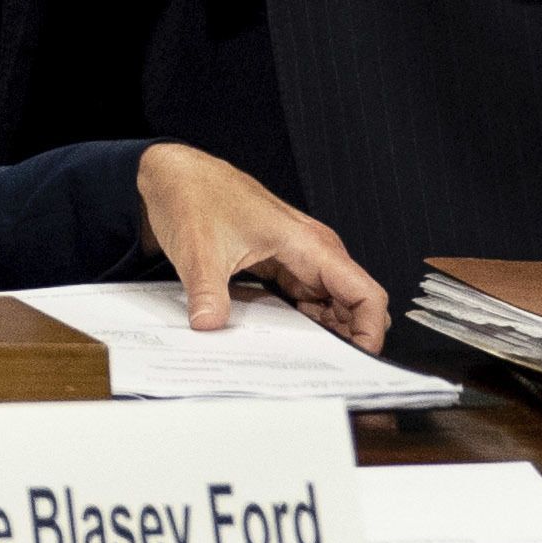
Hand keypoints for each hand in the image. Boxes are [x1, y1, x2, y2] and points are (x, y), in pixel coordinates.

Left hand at [136, 141, 391, 350]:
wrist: (172, 174)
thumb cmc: (193, 194)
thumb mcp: (198, 251)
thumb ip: (208, 293)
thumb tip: (210, 326)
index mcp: (307, 243)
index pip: (365, 294)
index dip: (369, 332)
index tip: (356, 361)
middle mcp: (310, 249)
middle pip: (352, 304)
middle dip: (346, 338)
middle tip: (323, 368)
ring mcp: (296, 256)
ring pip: (329, 304)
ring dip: (322, 332)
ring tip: (301, 359)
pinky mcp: (279, 263)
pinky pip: (304, 298)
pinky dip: (300, 320)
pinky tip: (282, 338)